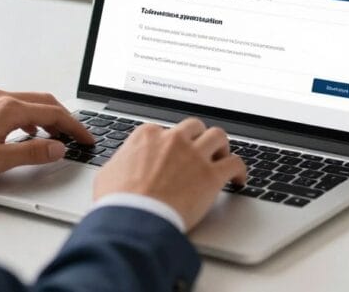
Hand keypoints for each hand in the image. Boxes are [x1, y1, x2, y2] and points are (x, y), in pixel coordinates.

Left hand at [0, 89, 92, 181]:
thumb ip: (32, 153)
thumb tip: (58, 148)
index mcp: (9, 108)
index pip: (54, 113)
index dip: (75, 127)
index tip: (86, 138)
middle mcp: (1, 98)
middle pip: (45, 102)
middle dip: (65, 118)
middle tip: (77, 135)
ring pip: (29, 102)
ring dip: (47, 116)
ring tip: (56, 135)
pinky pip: (14, 105)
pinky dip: (30, 116)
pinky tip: (27, 131)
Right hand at [93, 118, 246, 230]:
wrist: (134, 221)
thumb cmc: (118, 202)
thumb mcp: (109, 173)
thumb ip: (121, 161)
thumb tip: (122, 165)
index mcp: (147, 136)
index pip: (166, 130)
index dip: (172, 144)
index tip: (175, 154)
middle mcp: (173, 140)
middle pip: (194, 127)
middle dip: (198, 137)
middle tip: (200, 152)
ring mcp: (194, 155)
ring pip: (218, 136)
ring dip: (221, 147)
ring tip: (221, 159)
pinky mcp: (211, 176)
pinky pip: (235, 163)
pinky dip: (240, 170)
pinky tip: (238, 179)